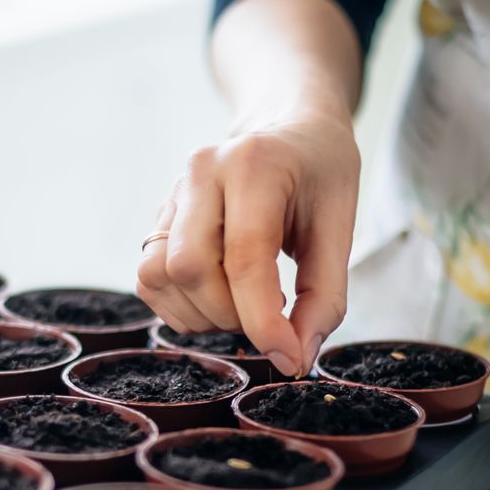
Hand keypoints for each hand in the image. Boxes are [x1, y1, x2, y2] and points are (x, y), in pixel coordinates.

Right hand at [136, 109, 359, 376]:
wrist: (290, 130)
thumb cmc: (319, 175)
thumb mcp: (341, 228)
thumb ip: (324, 297)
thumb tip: (296, 358)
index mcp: (253, 165)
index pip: (245, 257)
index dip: (263, 320)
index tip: (287, 357)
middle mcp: (201, 173)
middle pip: (190, 268)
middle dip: (230, 314)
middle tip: (270, 316)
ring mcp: (173, 193)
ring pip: (159, 277)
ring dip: (201, 314)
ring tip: (243, 304)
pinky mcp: (159, 217)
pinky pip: (149, 280)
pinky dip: (181, 307)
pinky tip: (218, 298)